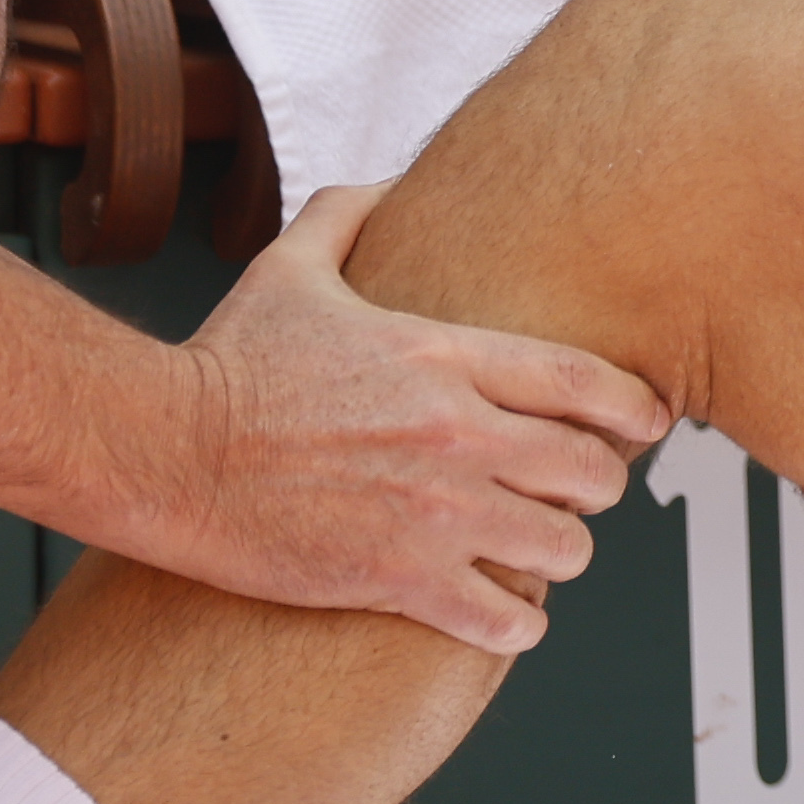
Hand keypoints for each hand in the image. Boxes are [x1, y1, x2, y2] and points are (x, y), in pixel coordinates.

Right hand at [114, 187, 673, 655]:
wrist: (156, 451)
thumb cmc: (221, 367)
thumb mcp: (290, 269)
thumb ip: (346, 218)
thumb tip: (382, 180)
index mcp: (444, 359)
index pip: (585, 383)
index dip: (633, 409)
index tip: (648, 423)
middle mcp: (454, 435)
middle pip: (592, 471)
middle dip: (599, 487)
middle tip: (581, 494)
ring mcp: (431, 512)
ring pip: (561, 548)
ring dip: (559, 553)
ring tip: (538, 552)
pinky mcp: (394, 579)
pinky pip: (501, 618)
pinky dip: (516, 623)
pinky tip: (506, 616)